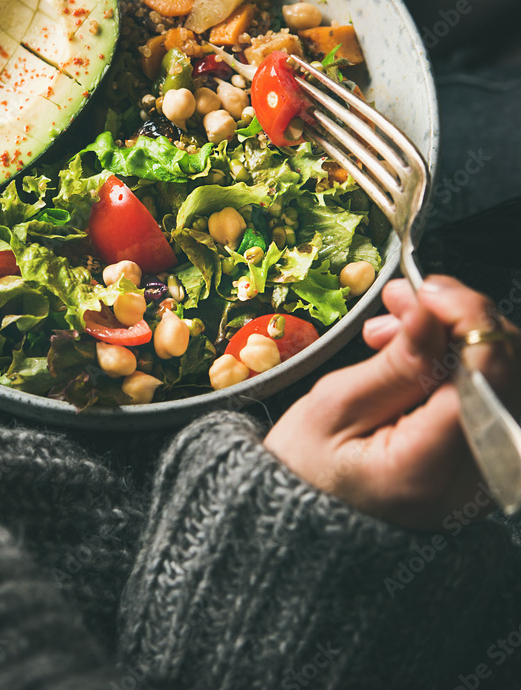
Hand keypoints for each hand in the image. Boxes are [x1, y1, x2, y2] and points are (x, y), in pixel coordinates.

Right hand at [264, 275, 520, 529]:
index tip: (426, 290)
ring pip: (506, 373)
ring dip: (457, 334)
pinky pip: (490, 389)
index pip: (485, 378)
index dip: (467, 319)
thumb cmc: (308, 466)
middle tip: (399, 301)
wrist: (308, 517)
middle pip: (508, 370)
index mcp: (430, 469)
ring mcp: (489, 466)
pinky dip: (459, 356)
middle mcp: (478, 475)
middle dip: (460, 319)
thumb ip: (394, 364)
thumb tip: (433, 312)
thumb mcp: (333, 408)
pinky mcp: (487, 452)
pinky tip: (413, 350)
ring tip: (392, 326)